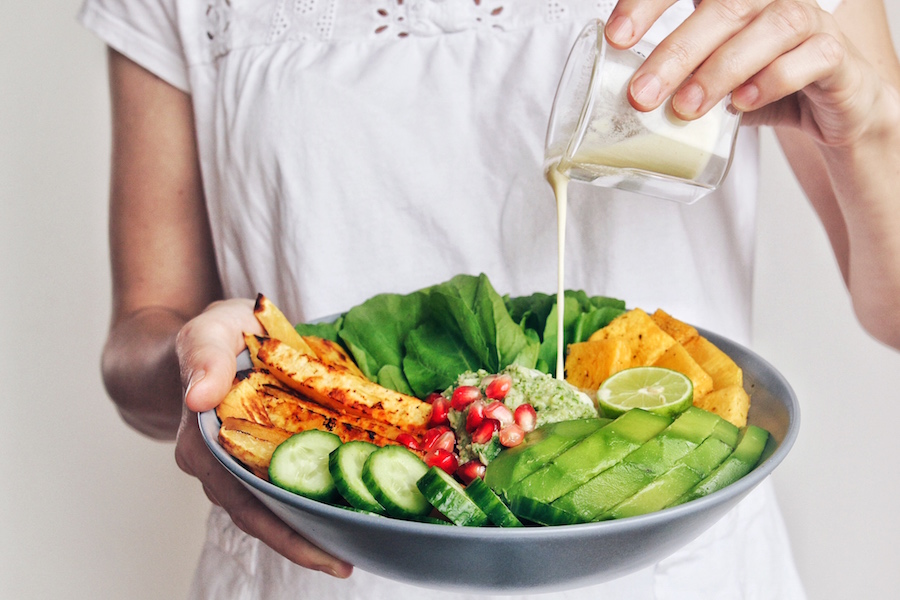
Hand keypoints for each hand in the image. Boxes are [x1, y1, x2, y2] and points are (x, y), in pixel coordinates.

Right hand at [173, 299, 352, 576]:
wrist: (211, 341)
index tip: (322, 553)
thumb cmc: (213, 336)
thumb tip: (198, 396)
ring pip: (276, 506)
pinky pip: (290, 482)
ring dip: (312, 526)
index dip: (282, 531)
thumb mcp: (207, 332)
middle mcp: (220, 466)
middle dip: (304, 543)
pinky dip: (316, 495)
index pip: (241, 500)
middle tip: (349, 562)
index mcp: (203, 444)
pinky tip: (350, 503)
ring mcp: (242, 464)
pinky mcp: (265, 455)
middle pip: (263, 516)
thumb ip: (204, 357)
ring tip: (359, 543)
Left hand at [606, 0, 894, 146]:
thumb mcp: (710, 77)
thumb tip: (622, 94)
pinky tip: (742, 104)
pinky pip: (809, 58)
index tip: (617, 36)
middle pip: (724, 6)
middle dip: (675, 51)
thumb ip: (677, 76)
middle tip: (642, 92)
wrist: (834, 108)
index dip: (650, 3)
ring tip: (686, 108)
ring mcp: (810, 19)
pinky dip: (772, 80)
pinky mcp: (835, 54)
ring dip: (720, 71)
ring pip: (769, 29)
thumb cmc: (765, 84)